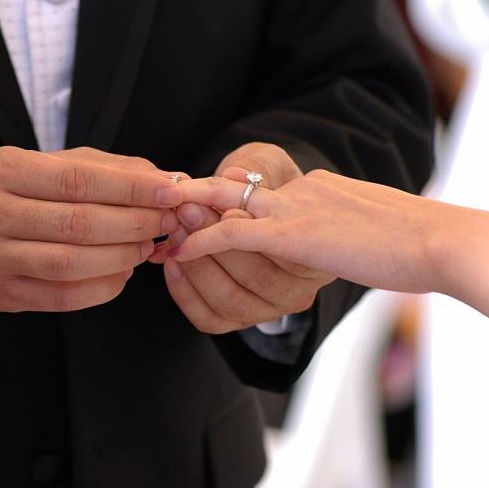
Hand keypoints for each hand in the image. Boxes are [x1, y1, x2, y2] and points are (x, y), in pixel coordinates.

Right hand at [0, 146, 183, 311]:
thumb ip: (109, 168)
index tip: (170, 191)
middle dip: (135, 223)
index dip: (131, 188)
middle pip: (79, 223)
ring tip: (146, 245)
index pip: (79, 179)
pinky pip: (65, 297)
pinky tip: (123, 271)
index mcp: (5, 170)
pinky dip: (105, 286)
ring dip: (122, 256)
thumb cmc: (23, 192)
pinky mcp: (4, 294)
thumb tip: (164, 178)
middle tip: (166, 221)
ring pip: (72, 263)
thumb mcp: (55, 165)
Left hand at [150, 143, 333, 333]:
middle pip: (255, 277)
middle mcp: (298, 291)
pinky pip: (209, 318)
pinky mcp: (240, 321)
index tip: (210, 202)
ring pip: (230, 299)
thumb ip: (257, 173)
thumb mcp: (271, 167)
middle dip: (212, 242)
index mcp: (316, 257)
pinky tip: (173, 261)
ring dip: (196, 265)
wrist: (259, 209)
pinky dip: (185, 291)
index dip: (239, 226)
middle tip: (186, 212)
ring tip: (177, 231)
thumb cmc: (268, 187)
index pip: (277, 248)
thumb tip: (233, 176)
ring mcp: (269, 310)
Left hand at [169, 169, 442, 294]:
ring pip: (226, 205)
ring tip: (160, 229)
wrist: (438, 239)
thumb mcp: (373, 229)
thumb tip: (338, 240)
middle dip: (196, 197)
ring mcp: (298, 208)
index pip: (264, 191)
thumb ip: (345, 227)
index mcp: (321, 187)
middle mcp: (303, 189)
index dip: (228, 198)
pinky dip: (202, 241)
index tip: (203, 210)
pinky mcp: (296, 233)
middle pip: (235, 187)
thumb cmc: (416, 243)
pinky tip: (180, 253)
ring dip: (189, 218)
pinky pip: (234, 233)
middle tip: (165, 207)